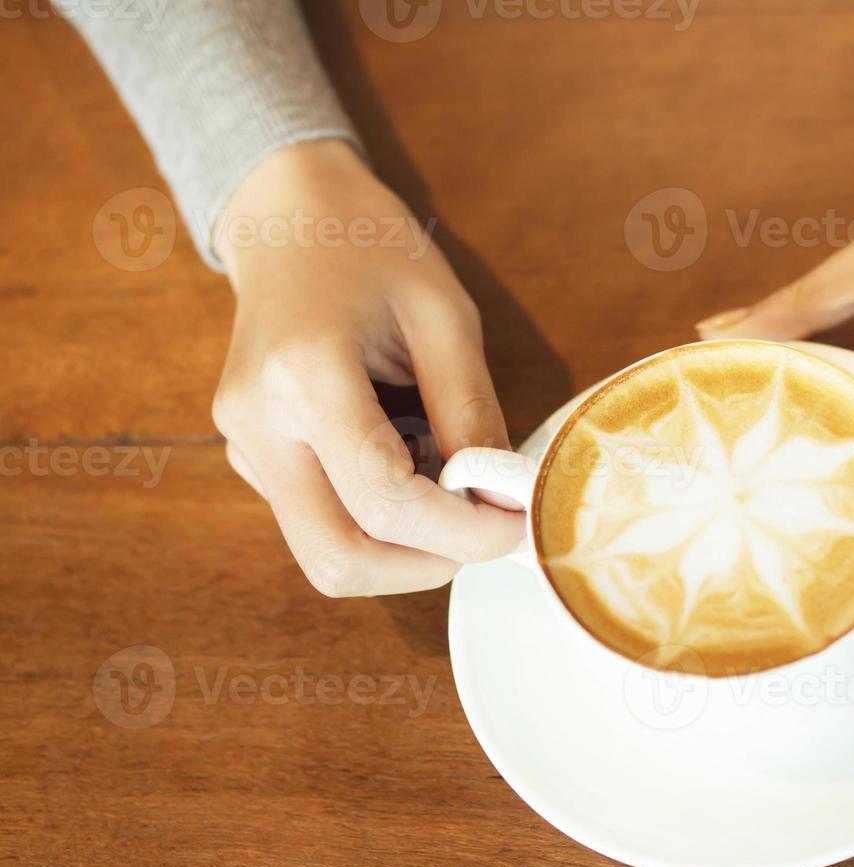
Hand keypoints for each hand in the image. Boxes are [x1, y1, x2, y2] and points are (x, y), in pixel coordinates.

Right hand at [210, 140, 521, 596]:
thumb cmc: (371, 249)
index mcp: (303, 377)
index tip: (516, 525)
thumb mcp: (444, 316)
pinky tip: (408, 465)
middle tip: (484, 533)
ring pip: (324, 554)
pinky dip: (377, 523)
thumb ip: (471, 412)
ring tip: (449, 491)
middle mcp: (257, 424)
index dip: (462, 532)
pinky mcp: (250, 458)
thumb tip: (501, 498)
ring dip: (402, 551)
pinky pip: (319, 522)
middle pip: (337, 558)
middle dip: (424, 568)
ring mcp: (243, 447)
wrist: (287, 217)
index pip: (384, 502)